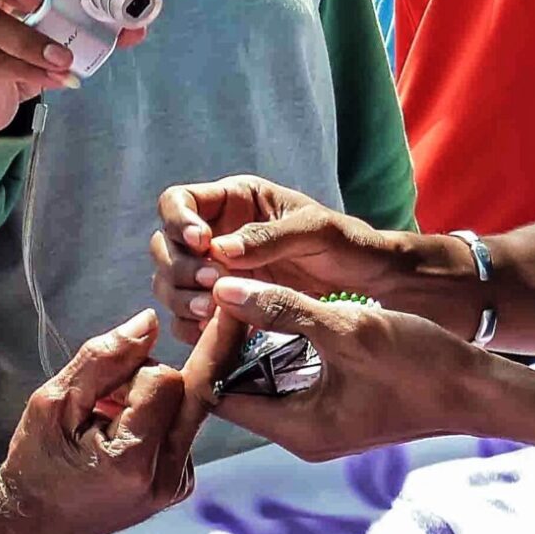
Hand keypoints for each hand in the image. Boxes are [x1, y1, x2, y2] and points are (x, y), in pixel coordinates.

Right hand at [0, 311, 210, 533]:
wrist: (34, 526)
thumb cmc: (37, 462)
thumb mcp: (54, 401)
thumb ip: (104, 358)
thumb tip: (151, 320)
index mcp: (134, 460)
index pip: (165, 379)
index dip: (132, 372)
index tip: (102, 388)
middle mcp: (167, 477)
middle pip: (189, 390)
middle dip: (148, 380)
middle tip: (105, 401)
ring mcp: (179, 485)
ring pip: (188, 406)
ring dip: (152, 401)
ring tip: (106, 423)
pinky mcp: (181, 484)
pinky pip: (182, 427)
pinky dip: (155, 420)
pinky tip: (120, 436)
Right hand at [152, 176, 411, 342]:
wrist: (369, 283)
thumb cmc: (347, 243)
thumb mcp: (315, 230)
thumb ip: (269, 236)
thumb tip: (218, 249)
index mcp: (233, 201)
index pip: (177, 202)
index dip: (178, 221)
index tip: (201, 242)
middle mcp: (215, 234)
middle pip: (164, 247)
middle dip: (179, 267)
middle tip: (212, 283)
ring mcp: (215, 273)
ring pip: (169, 283)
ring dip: (181, 298)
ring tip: (212, 311)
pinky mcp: (223, 306)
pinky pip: (187, 318)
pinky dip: (192, 327)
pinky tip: (214, 332)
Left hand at [203, 278, 483, 460]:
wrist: (479, 390)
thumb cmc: (420, 363)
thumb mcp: (347, 328)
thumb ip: (282, 309)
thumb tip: (224, 290)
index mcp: (297, 430)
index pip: (220, 394)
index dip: (213, 346)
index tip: (220, 301)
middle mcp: (302, 437)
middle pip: (238, 390)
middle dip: (230, 344)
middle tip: (230, 295)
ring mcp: (320, 428)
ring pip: (265, 384)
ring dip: (255, 345)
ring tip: (251, 299)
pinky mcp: (337, 414)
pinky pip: (291, 383)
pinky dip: (281, 352)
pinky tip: (284, 316)